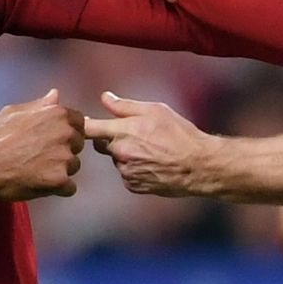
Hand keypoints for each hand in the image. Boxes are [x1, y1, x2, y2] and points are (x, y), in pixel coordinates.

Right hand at [0, 89, 83, 202]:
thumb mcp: (15, 112)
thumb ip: (40, 105)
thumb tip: (56, 95)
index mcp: (57, 114)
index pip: (80, 123)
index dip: (67, 132)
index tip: (51, 140)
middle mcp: (65, 134)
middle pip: (78, 145)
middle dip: (64, 151)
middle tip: (41, 156)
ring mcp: (64, 158)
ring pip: (74, 166)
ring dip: (61, 170)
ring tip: (38, 170)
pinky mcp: (59, 180)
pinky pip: (70, 187)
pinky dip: (58, 188)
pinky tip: (41, 184)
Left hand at [82, 92, 210, 195]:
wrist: (197, 165)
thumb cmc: (179, 134)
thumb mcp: (155, 110)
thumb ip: (125, 106)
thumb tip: (105, 98)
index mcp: (123, 131)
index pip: (89, 128)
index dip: (84, 125)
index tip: (85, 123)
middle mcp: (120, 153)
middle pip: (101, 145)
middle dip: (111, 139)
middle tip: (134, 135)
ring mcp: (125, 171)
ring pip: (116, 160)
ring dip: (125, 155)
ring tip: (150, 151)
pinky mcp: (133, 185)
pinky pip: (126, 174)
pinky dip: (134, 169)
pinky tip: (152, 164)